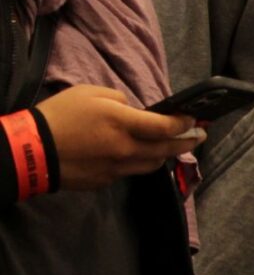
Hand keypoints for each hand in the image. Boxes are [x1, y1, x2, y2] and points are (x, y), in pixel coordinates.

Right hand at [34, 85, 201, 192]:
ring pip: (153, 164)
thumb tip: (136, 112)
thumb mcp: (89, 93)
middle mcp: (125, 149)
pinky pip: (131, 171)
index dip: (184, 124)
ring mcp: (118, 168)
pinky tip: (135, 154)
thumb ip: (119, 101)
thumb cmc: (59, 116)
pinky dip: (139, 162)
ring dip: (165, 155)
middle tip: (200, 136)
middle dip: (187, 142)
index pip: (165, 127)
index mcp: (122, 124)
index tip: (196, 120)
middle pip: (167, 150)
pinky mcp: (108, 180)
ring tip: (171, 145)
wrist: (33, 151)